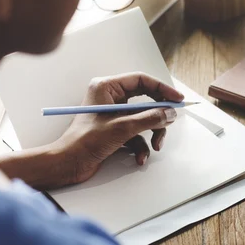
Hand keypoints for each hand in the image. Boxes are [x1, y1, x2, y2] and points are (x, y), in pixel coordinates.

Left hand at [54, 72, 183, 184]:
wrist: (67, 165)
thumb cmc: (84, 142)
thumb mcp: (122, 128)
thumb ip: (150, 118)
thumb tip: (170, 113)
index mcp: (107, 87)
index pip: (142, 80)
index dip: (162, 89)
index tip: (177, 99)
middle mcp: (111, 97)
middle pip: (146, 100)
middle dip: (158, 115)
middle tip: (170, 121)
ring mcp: (114, 114)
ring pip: (144, 118)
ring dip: (152, 133)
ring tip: (155, 146)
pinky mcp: (115, 129)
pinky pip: (137, 132)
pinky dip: (142, 145)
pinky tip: (140, 157)